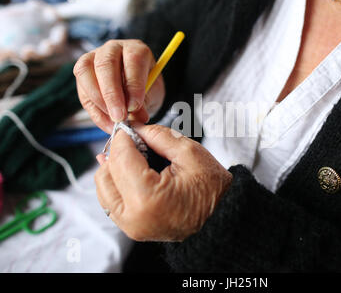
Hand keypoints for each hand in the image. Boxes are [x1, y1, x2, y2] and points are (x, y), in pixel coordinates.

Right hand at [73, 40, 164, 132]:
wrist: (137, 91)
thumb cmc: (146, 89)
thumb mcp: (151, 95)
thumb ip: (144, 103)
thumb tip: (137, 118)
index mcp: (136, 49)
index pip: (132, 61)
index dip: (133, 85)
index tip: (134, 106)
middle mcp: (113, 48)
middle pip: (105, 64)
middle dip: (112, 94)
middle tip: (119, 116)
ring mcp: (94, 57)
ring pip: (86, 71)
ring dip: (98, 100)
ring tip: (113, 120)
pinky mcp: (82, 73)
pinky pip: (82, 90)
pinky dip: (94, 110)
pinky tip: (106, 122)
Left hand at [94, 124, 232, 241]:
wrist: (223, 218)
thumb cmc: (213, 189)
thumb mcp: (190, 153)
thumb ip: (158, 135)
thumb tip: (135, 128)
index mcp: (148, 198)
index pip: (121, 158)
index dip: (123, 137)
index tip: (130, 126)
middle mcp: (133, 217)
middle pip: (106, 174)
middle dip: (117, 152)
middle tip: (134, 140)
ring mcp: (131, 226)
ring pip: (103, 189)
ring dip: (113, 168)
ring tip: (134, 156)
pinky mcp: (132, 229)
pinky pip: (111, 201)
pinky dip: (116, 183)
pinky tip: (130, 171)